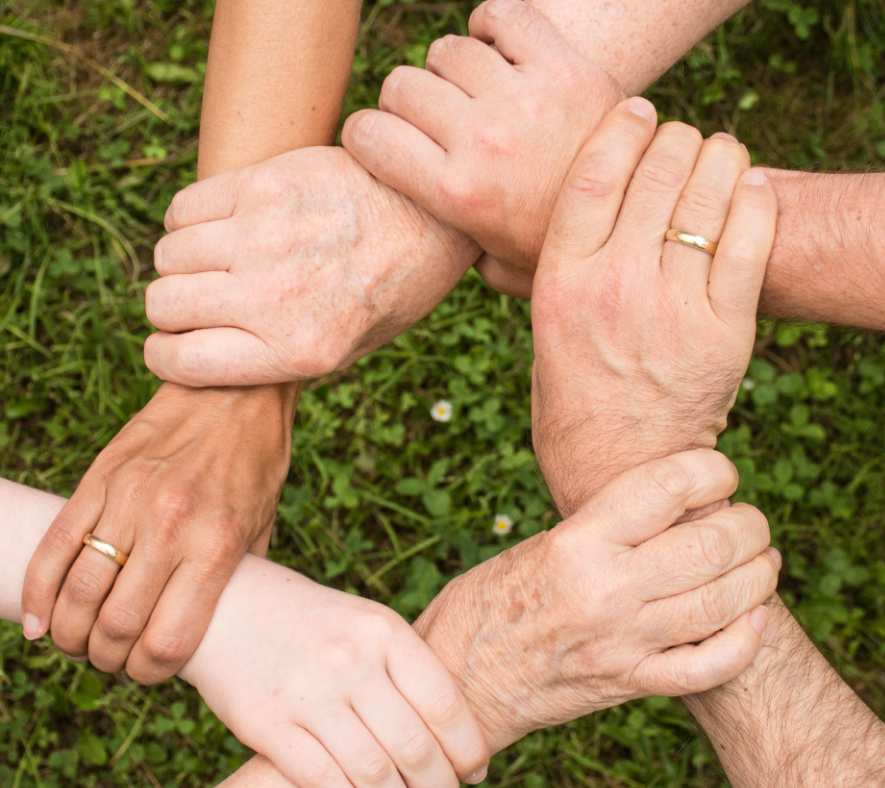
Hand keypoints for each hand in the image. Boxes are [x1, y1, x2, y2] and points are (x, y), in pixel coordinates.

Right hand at [21, 382, 297, 682]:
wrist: (235, 390)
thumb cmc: (256, 462)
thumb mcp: (263, 526)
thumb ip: (236, 579)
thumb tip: (212, 629)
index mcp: (216, 546)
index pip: (168, 641)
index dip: (150, 673)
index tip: (148, 671)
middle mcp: (170, 526)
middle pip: (116, 626)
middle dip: (107, 659)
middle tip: (111, 658)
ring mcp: (129, 499)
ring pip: (78, 592)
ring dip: (70, 633)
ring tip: (78, 641)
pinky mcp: (100, 477)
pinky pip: (54, 545)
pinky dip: (37, 592)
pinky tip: (38, 619)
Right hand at [143, 146, 479, 386]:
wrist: (433, 215)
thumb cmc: (391, 288)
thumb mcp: (349, 349)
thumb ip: (278, 359)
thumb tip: (207, 357)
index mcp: (298, 350)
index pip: (180, 362)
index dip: (165, 355)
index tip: (172, 345)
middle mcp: (275, 297)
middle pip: (164, 304)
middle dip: (172, 309)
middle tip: (200, 300)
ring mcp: (266, 236)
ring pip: (168, 255)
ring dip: (182, 262)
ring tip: (216, 260)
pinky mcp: (265, 184)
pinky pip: (184, 207)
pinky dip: (188, 220)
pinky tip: (221, 224)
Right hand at [180, 556, 489, 787]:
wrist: (226, 606)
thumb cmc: (309, 621)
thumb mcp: (362, 624)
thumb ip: (402, 668)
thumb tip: (452, 731)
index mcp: (382, 630)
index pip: (443, 702)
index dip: (468, 747)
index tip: (475, 769)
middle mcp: (350, 659)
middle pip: (414, 746)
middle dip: (438, 785)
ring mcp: (307, 693)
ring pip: (374, 773)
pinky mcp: (267, 724)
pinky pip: (323, 781)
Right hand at [342, 0, 623, 297]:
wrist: (641, 223)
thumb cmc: (559, 250)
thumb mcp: (497, 270)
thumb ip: (453, 251)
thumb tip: (422, 239)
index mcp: (456, 194)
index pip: (367, 135)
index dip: (364, 135)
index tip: (380, 142)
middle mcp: (483, 141)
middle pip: (402, 86)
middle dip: (404, 103)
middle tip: (431, 121)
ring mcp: (524, 100)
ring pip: (447, 50)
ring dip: (450, 70)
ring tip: (471, 93)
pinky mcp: (564, 67)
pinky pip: (503, 16)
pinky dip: (491, 25)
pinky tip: (497, 51)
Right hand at [413, 450, 778, 754]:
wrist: (459, 680)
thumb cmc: (487, 602)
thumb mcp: (537, 546)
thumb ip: (601, 529)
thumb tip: (667, 507)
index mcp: (575, 543)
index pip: (665, 487)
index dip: (710, 469)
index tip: (719, 472)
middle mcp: (605, 590)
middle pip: (710, 544)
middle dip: (748, 525)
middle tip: (749, 519)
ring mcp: (622, 642)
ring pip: (723, 603)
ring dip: (758, 576)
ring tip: (762, 560)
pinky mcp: (629, 683)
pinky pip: (709, 667)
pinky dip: (745, 640)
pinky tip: (752, 617)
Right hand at [530, 100, 776, 514]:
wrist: (620, 470)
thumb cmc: (572, 400)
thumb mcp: (540, 333)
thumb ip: (538, 277)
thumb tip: (525, 229)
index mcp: (560, 284)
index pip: (593, 175)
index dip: (620, 128)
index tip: (636, 109)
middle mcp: (614, 287)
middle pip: (655, 173)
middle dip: (674, 138)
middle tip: (680, 139)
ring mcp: (673, 308)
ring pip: (707, 196)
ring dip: (718, 158)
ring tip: (717, 155)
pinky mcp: (724, 331)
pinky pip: (750, 240)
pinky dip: (755, 200)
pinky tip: (749, 187)